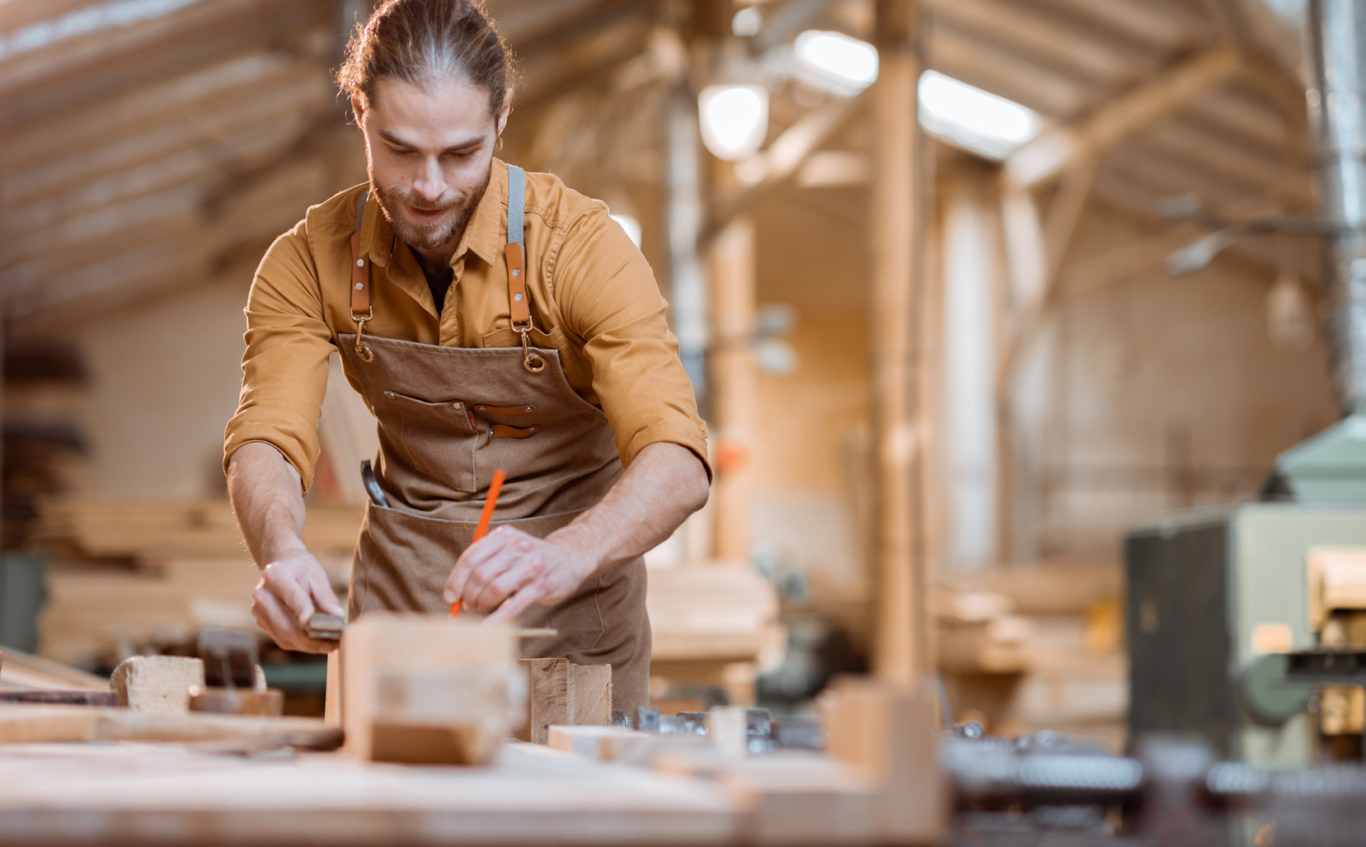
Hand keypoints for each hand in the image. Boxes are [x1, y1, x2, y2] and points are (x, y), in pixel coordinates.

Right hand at [251, 552, 345, 652]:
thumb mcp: (317, 575)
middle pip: (286, 626)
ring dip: (307, 645)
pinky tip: (315, 643)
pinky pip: (281, 639)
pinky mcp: (261, 621)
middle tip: (333, 645)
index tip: (324, 628)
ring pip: (284, 637)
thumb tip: (337, 617)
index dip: (307, 614)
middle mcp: (262, 594)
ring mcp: (258, 610)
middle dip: (311, 640)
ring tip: (329, 645)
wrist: (280, 563)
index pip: (293, 598)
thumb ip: (326, 596)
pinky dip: (299, 644)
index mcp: (276, 576)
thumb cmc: (301, 569)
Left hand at [444, 527, 593, 623]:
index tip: (450, 597)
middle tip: (468, 605)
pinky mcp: (541, 586)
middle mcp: (517, 547)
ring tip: (481, 608)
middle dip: (468, 595)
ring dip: (481, 604)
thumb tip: (455, 590)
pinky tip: (488, 627)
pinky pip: (513, 606)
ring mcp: (531, 566)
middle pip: (480, 574)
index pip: (470, 558)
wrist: (570, 558)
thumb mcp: (509, 548)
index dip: (455, 580)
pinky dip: (497, 620)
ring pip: (494, 589)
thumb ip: (484, 562)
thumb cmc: (531, 558)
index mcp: (504, 536)